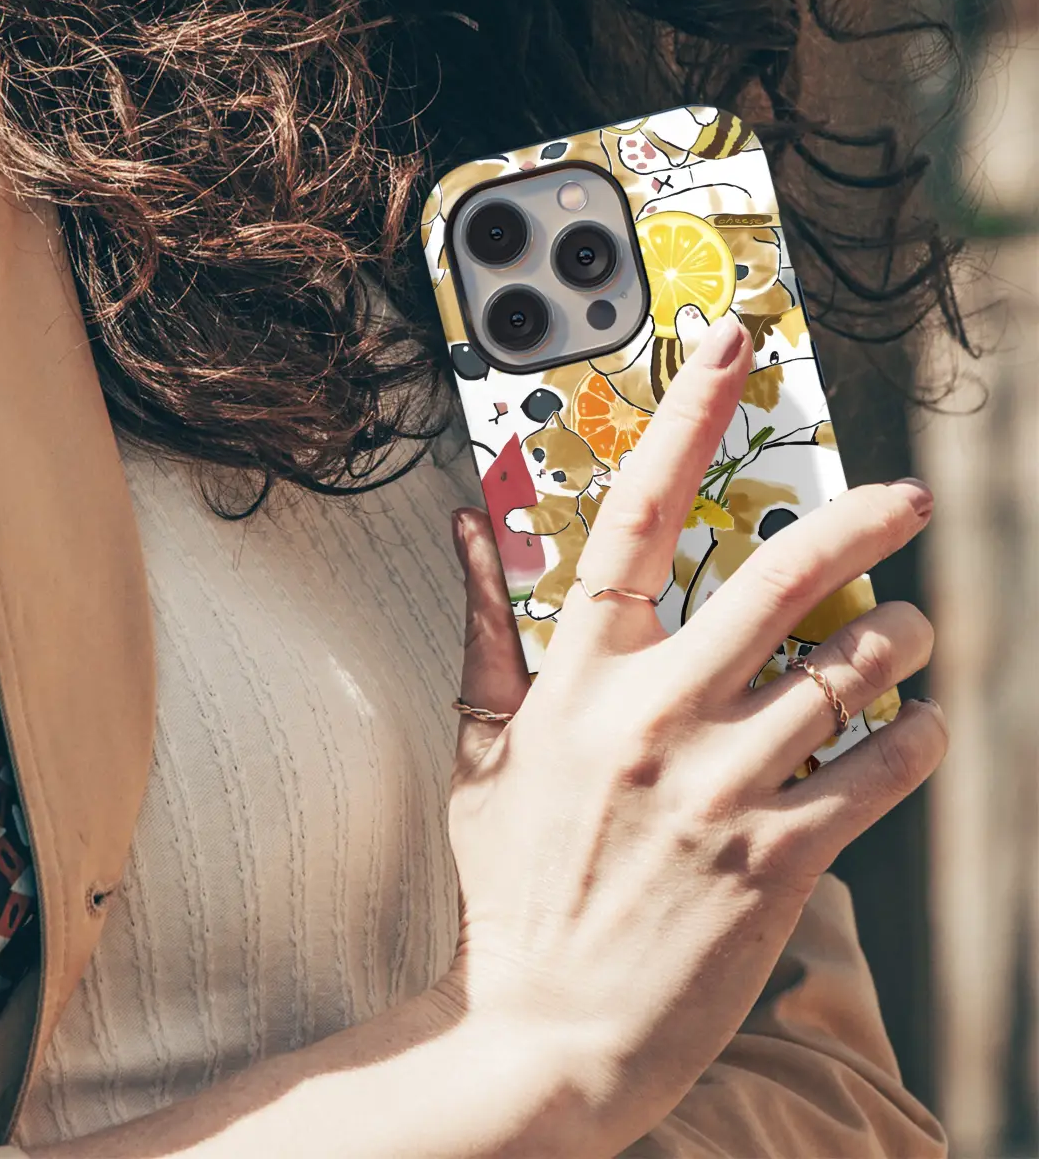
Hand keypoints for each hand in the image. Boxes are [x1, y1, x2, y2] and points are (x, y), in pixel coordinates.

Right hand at [446, 314, 944, 1153]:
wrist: (542, 1029)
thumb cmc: (512, 887)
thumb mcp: (481, 753)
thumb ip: (483, 632)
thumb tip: (468, 529)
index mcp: (578, 681)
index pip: (635, 517)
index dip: (688, 420)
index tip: (735, 354)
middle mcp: (655, 716)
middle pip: (778, 577)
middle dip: (861, 522)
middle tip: (907, 499)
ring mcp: (720, 785)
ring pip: (847, 672)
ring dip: (900, 640)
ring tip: (912, 634)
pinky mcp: (777, 858)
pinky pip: (877, 771)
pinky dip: (914, 737)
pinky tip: (916, 726)